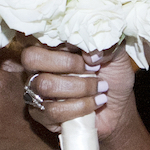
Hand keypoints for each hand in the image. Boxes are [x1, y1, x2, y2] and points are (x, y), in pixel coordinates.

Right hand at [19, 43, 133, 139]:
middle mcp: (39, 66)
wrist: (118, 108)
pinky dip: (79, 107)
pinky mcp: (40, 114)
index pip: (42, 35)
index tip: (91, 53)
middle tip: (93, 70)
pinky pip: (52, 111)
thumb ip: (106, 46)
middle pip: (32, 59)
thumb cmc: (112, 77)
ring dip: (79, 88)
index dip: (67, 43)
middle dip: (68, 64)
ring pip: (44, 85)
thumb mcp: (116, 55)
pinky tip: (95, 103)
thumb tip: (90, 55)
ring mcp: (36, 91)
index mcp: (53, 46)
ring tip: (100, 89)